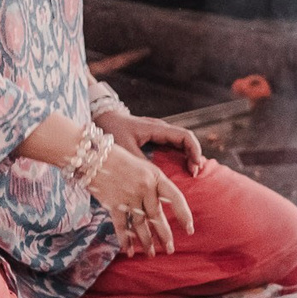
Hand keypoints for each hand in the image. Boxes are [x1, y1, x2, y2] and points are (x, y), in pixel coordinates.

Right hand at [88, 143, 194, 256]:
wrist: (91, 155)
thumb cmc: (118, 159)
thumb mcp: (143, 165)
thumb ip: (154, 184)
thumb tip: (162, 206)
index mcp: (155, 176)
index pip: (176, 198)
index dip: (184, 215)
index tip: (190, 229)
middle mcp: (144, 187)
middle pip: (157, 216)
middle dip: (164, 236)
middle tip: (170, 250)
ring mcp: (128, 196)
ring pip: (140, 225)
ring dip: (146, 242)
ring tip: (152, 254)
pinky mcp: (113, 203)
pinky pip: (121, 226)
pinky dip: (125, 240)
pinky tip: (130, 251)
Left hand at [93, 105, 208, 176]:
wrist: (101, 117)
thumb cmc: (111, 129)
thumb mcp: (125, 148)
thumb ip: (140, 162)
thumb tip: (154, 180)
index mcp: (156, 128)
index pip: (185, 136)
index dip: (194, 150)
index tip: (195, 166)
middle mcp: (161, 129)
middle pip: (186, 140)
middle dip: (194, 156)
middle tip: (194, 174)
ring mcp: (158, 133)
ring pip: (181, 144)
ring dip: (187, 157)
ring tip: (189, 174)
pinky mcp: (154, 138)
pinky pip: (172, 147)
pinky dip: (179, 157)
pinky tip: (178, 170)